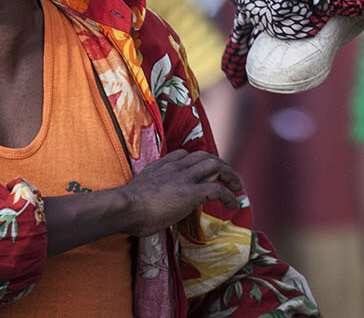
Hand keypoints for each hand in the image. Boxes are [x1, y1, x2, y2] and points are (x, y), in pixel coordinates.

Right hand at [123, 148, 244, 235]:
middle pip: (204, 156)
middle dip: (219, 164)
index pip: (184, 155)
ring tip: (237, 186)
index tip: (202, 170)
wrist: (127, 207)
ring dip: (229, 174)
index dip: (196, 161)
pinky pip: (217, 190)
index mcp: (161, 165)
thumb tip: (152, 204)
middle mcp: (176, 166)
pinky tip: (234, 204)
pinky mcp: (192, 192)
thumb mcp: (138, 191)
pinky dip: (229, 196)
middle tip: (227, 176)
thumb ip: (150, 191)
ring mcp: (185, 178)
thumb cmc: (127, 206)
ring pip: (215, 166)